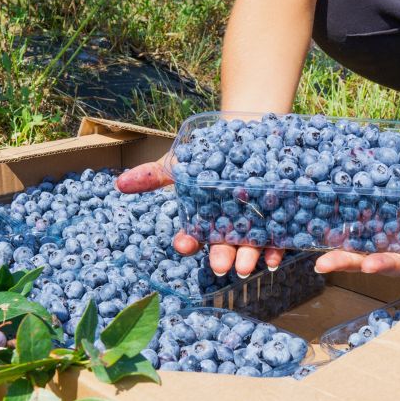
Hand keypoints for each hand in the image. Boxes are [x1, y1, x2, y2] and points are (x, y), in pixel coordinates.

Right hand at [116, 161, 284, 275]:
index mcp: (204, 220)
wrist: (251, 134)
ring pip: (249, 247)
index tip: (183, 244)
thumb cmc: (212, 153)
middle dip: (220, 256)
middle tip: (219, 265)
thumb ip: (155, 175)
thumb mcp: (183, 162)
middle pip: (223, 246)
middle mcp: (228, 228)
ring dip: (247, 259)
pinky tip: (275, 258)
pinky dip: (276, 250)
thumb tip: (120, 183)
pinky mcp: (279, 221)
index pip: (193, 236)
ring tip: (244, 266)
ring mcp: (254, 227)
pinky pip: (278, 240)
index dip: (188, 241)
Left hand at [313, 165, 399, 275]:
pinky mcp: (376, 217)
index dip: (387, 265)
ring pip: (358, 244)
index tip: (369, 265)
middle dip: (348, 263)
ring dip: (335, 247)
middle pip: (371, 259)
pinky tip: (314, 217)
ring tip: (310, 247)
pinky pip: (354, 222)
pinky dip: (336, 222)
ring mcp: (386, 233)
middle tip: (323, 263)